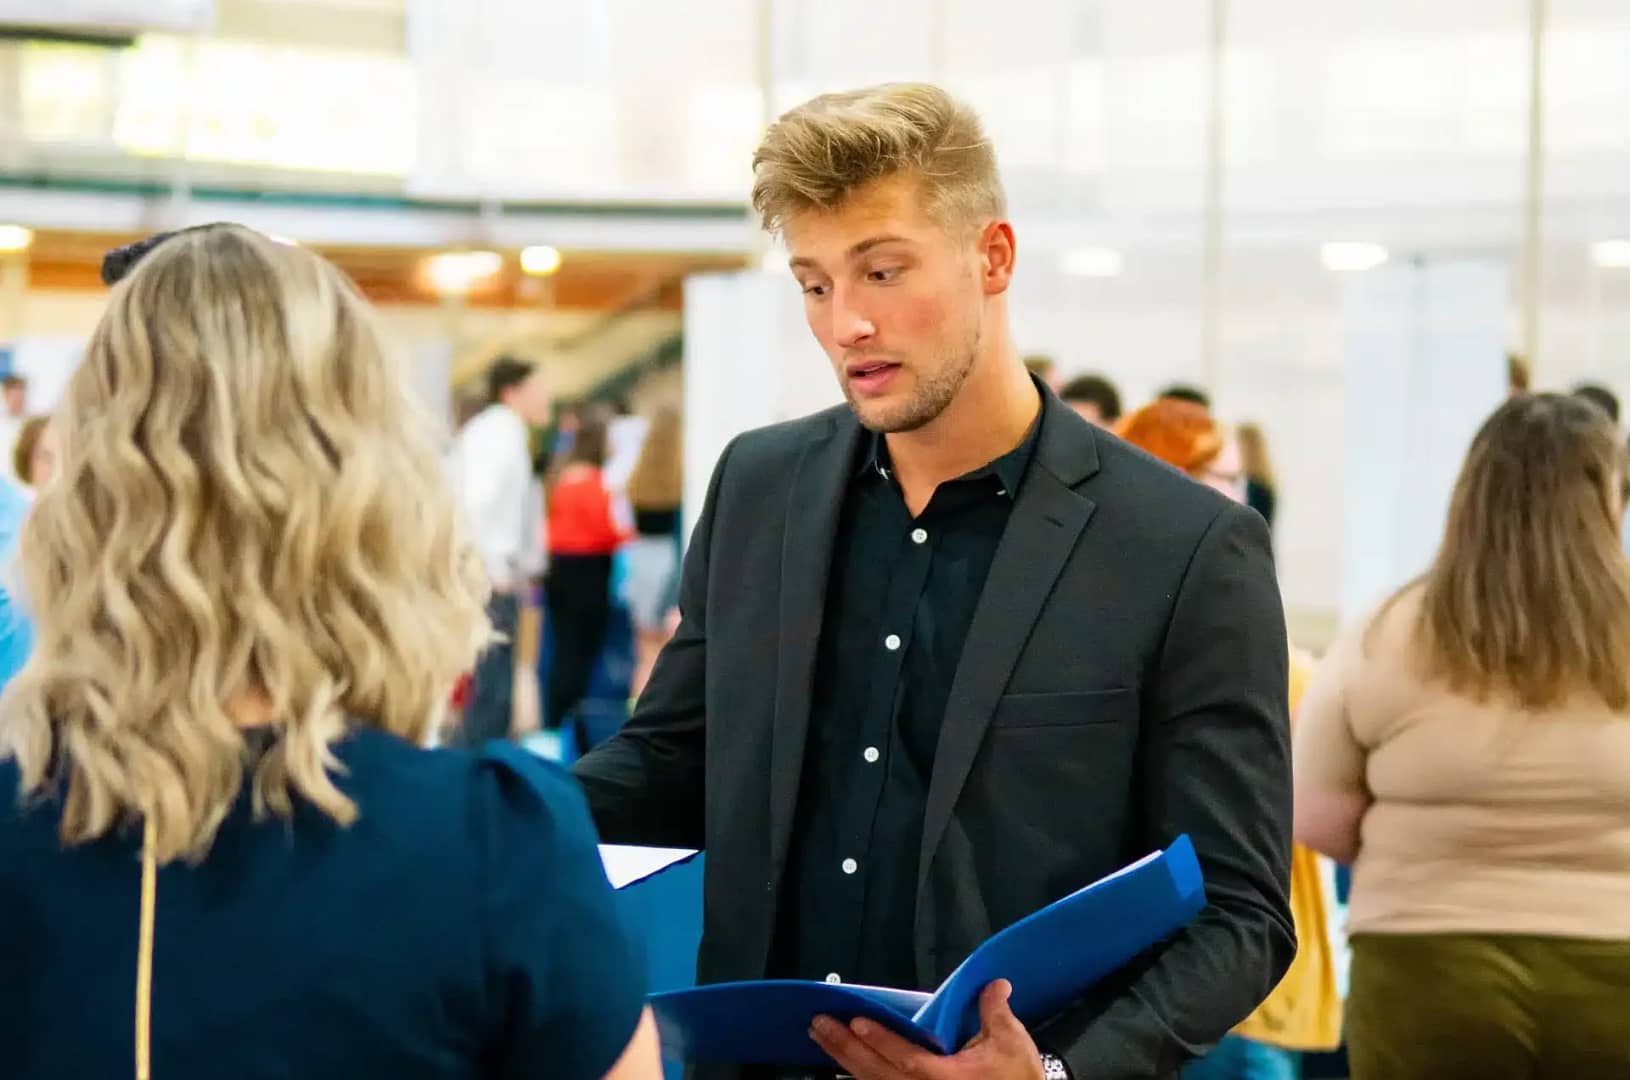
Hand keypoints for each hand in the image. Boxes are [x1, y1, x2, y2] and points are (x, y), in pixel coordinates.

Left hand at [810, 980, 1045, 1079]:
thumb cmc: (1017, 1079)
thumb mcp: (1009, 1041)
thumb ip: (994, 1009)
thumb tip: (994, 984)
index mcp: (947, 1078)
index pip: (906, 1058)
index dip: (881, 1041)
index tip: (857, 1022)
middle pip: (877, 1073)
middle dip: (845, 1048)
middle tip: (819, 1025)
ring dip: (845, 1061)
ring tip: (822, 1038)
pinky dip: (859, 1077)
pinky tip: (842, 1065)